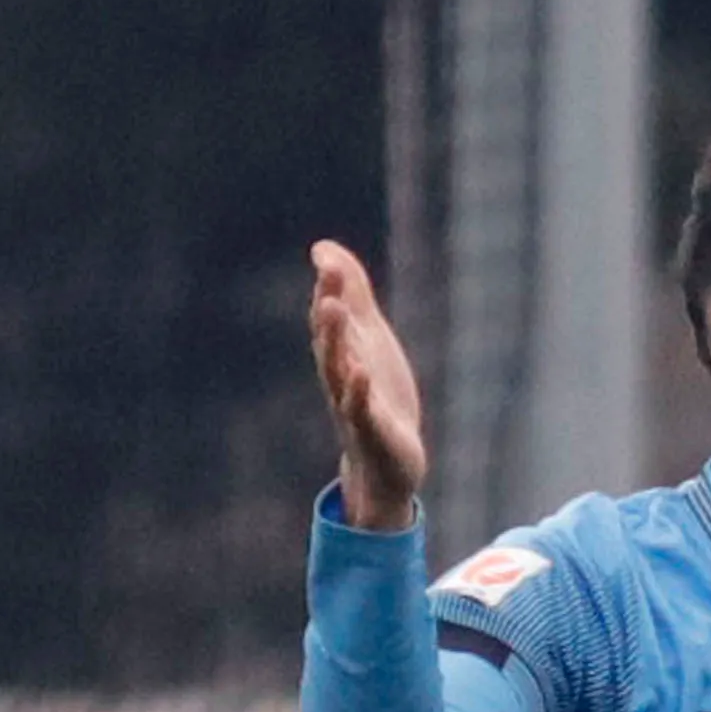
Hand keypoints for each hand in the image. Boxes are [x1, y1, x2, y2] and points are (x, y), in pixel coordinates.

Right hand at [309, 239, 426, 533]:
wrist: (388, 464)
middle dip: (328, 310)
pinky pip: (360, 411)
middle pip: (330, 341)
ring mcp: (353, 406)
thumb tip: (322, 248)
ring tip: (334, 310)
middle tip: (328, 280)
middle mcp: (340, 377)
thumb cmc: (377, 394)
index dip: (330, 289)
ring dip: (335, 343)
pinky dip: (358, 392)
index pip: (330, 318)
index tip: (327, 259)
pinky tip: (361, 372)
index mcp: (340, 353)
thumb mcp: (368, 337)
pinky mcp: (372, 433)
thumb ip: (352, 293)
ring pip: (339, 372)